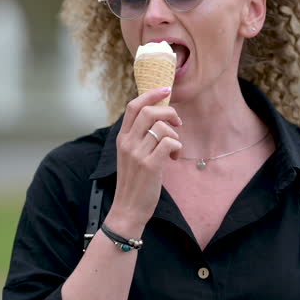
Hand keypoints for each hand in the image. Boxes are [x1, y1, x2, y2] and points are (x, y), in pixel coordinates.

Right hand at [103, 87, 182, 237]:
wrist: (128, 209)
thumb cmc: (134, 182)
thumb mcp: (130, 155)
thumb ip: (139, 137)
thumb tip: (159, 118)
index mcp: (122, 138)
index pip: (134, 106)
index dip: (150, 94)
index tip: (165, 90)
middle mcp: (127, 143)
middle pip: (149, 111)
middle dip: (169, 112)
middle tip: (177, 122)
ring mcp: (138, 154)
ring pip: (162, 127)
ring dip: (174, 134)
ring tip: (173, 149)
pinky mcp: (150, 166)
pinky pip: (170, 143)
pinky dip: (177, 147)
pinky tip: (174, 158)